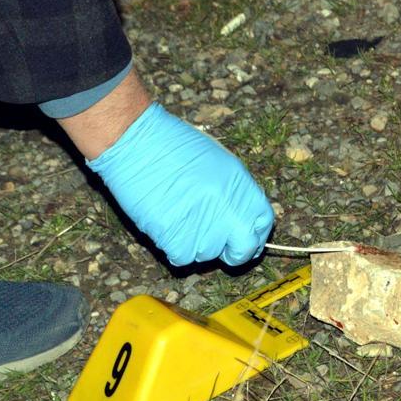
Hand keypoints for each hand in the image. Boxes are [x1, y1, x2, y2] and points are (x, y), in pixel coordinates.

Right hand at [87, 103, 273, 265]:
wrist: (137, 144)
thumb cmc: (172, 145)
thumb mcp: (216, 160)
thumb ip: (233, 191)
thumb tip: (239, 219)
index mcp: (240, 185)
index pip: (262, 223)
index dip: (254, 235)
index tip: (243, 238)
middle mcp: (226, 209)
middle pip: (243, 249)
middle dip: (234, 252)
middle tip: (218, 244)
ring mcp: (202, 226)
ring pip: (208, 254)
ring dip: (196, 244)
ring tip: (179, 216)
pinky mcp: (175, 237)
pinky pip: (182, 257)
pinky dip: (173, 248)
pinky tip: (166, 223)